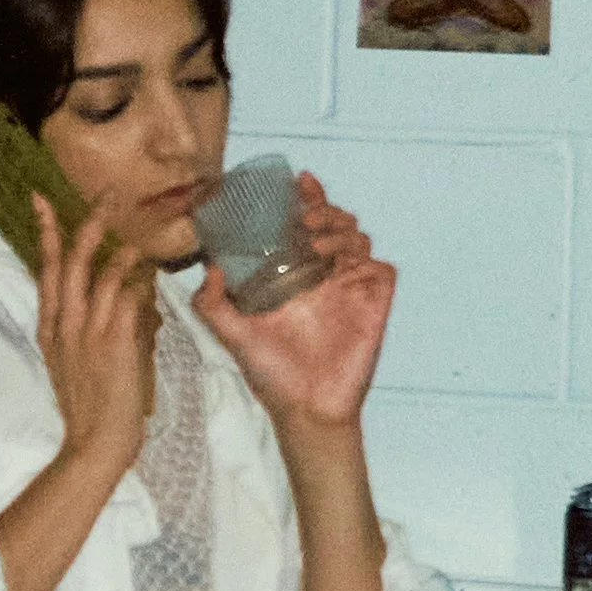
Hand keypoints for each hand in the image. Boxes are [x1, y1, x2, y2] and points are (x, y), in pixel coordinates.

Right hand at [33, 191, 151, 483]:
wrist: (96, 443)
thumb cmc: (92, 407)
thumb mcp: (79, 362)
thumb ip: (103, 327)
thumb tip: (138, 302)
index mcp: (50, 327)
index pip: (46, 270)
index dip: (46, 232)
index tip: (41, 199)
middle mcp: (65, 323)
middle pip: (72, 260)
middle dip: (89, 223)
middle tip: (107, 195)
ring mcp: (88, 330)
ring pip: (104, 272)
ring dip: (125, 248)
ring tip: (142, 236)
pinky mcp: (115, 340)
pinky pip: (130, 296)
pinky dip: (142, 281)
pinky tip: (153, 275)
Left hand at [191, 171, 393, 433]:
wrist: (303, 409)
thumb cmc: (271, 374)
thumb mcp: (232, 332)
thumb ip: (213, 302)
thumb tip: (209, 268)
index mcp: (299, 275)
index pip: (308, 224)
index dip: (308, 198)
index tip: (298, 181)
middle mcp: (328, 278)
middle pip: (338, 222)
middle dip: (323, 208)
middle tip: (302, 217)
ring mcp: (353, 290)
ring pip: (360, 237)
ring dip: (339, 228)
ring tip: (313, 240)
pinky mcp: (374, 306)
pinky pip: (382, 269)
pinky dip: (365, 258)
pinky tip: (339, 265)